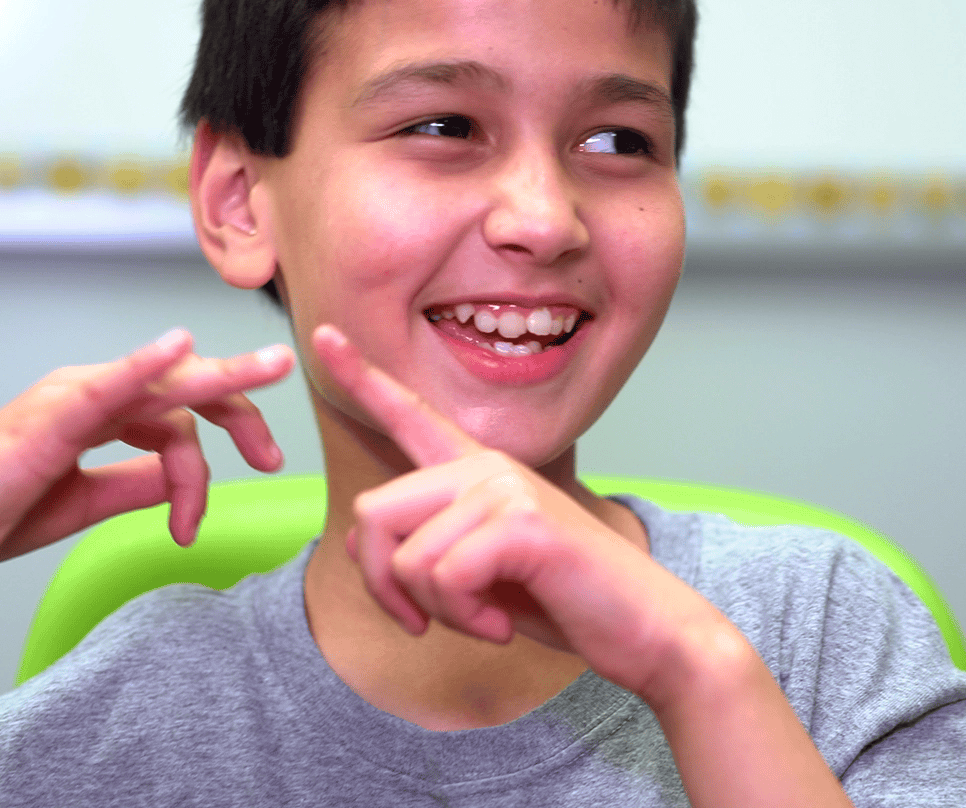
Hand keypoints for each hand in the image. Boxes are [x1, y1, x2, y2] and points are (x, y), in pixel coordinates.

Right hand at [0, 329, 293, 605]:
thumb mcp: (86, 501)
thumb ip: (136, 484)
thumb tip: (184, 480)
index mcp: (99, 411)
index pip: (181, 413)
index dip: (219, 450)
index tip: (235, 494)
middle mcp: (88, 392)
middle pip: (185, 387)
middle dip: (240, 414)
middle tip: (274, 459)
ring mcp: (68, 398)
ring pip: (163, 383)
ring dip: (223, 383)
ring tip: (273, 372)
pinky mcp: (48, 418)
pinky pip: (107, 386)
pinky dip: (145, 363)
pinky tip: (180, 347)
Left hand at [312, 323, 726, 706]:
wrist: (643, 629)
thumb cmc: (564, 600)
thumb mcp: (479, 578)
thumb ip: (425, 551)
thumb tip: (357, 541)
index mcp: (476, 472)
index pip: (409, 414)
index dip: (362, 377)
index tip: (322, 338)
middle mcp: (486, 465)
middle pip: (372, 512)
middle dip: (382, 584)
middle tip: (421, 622)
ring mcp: (504, 487)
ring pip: (406, 558)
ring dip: (438, 612)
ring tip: (485, 620)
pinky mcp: (521, 521)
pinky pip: (443, 578)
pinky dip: (464, 620)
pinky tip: (501, 627)